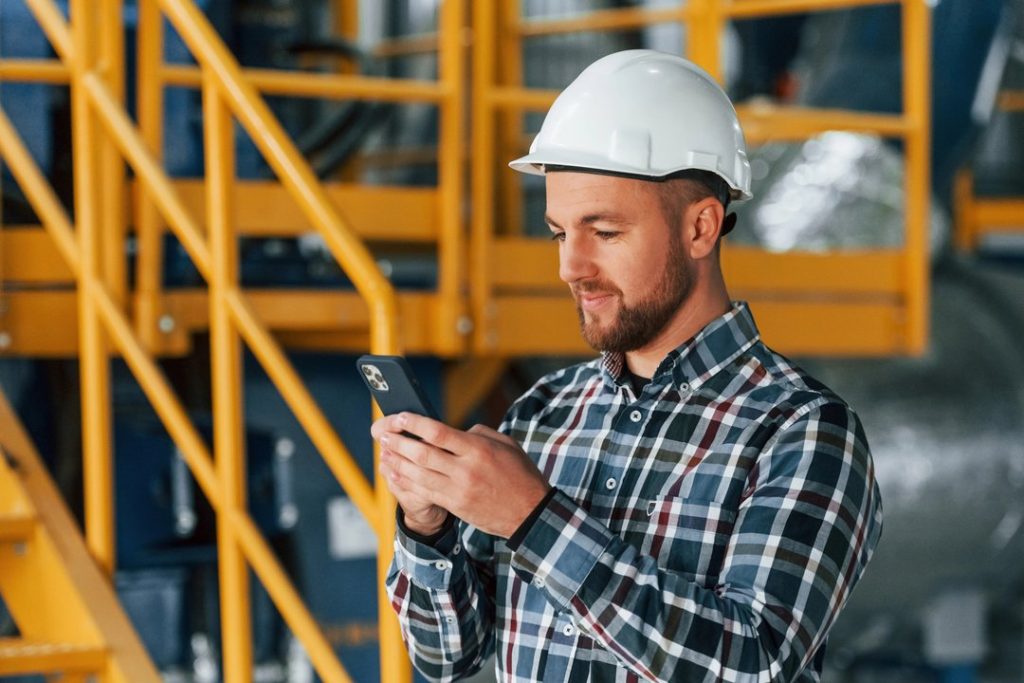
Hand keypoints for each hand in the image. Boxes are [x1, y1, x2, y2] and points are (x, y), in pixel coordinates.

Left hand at [371, 413, 550, 537]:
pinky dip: (406, 482)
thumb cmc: (520, 474)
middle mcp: (465, 469)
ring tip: (384, 452)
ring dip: (397, 462)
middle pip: (422, 453)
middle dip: (399, 443)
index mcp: (478, 449)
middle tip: (384, 434)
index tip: (401, 417)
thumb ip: (478, 433)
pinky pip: (425, 492)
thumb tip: (455, 431)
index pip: (438, 432)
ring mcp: (459, 489)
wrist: (530, 513)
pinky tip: (395, 474)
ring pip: (419, 474)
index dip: (415, 423)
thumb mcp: (505, 445)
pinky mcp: (456, 505)